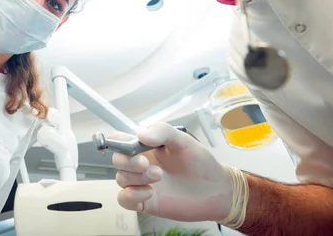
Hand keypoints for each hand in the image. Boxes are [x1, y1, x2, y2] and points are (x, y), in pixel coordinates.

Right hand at [111, 122, 236, 222]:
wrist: (216, 190)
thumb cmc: (201, 163)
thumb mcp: (183, 140)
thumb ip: (162, 132)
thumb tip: (141, 135)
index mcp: (146, 146)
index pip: (120, 140)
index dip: (116, 141)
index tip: (129, 145)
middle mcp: (142, 164)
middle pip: (118, 160)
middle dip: (128, 161)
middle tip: (146, 164)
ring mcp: (142, 183)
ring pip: (121, 179)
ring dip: (136, 178)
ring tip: (159, 177)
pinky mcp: (145, 201)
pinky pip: (124, 199)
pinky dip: (131, 195)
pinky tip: (150, 192)